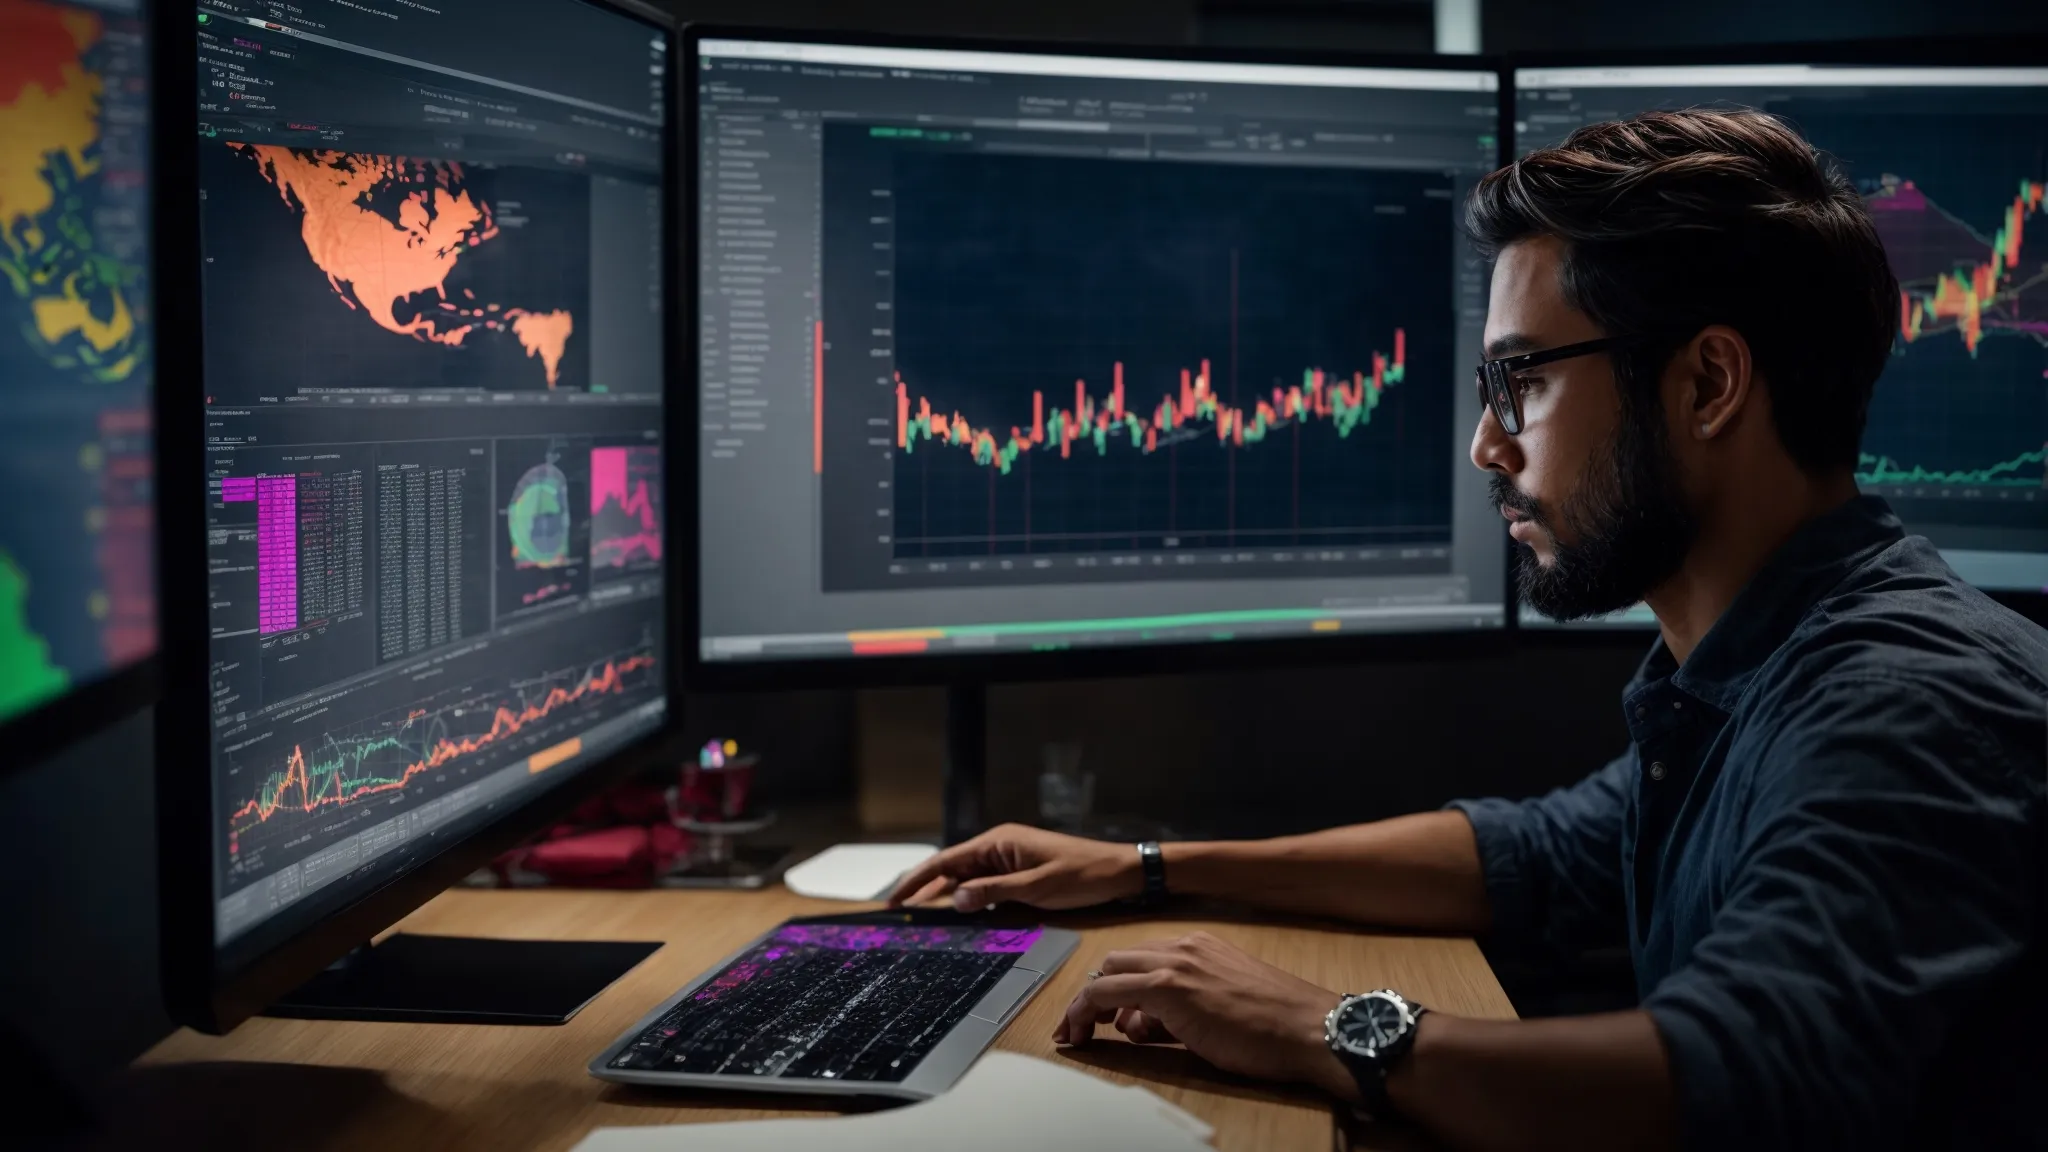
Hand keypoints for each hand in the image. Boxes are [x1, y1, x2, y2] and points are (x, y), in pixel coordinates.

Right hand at [885, 823, 1142, 910]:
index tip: (895, 898)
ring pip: (968, 877)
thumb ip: (994, 892)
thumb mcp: (1036, 887)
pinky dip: (971, 898)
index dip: (917, 879)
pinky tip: (961, 914)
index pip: (946, 860)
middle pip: (952, 868)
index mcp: (998, 842)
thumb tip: (954, 899)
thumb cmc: (1081, 875)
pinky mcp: (1020, 872)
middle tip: (901, 912)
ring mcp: (1009, 859)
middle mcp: (999, 847)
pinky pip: (987, 884)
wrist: (1118, 871)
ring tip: (922, 916)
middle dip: (926, 888)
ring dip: (947, 895)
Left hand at [1054, 931, 1357, 1100]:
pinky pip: (1106, 993)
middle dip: (1094, 992)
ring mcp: (1175, 964)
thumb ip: (1180, 1009)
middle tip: (1084, 1025)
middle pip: (1118, 960)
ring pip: (1108, 972)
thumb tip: (1142, 1024)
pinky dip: (1085, 1011)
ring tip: (1080, 1034)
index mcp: (1200, 947)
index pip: (1142, 958)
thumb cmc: (1276, 1027)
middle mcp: (1184, 947)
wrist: (1308, 1029)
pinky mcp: (1168, 988)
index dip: (1115, 986)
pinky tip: (1081, 1034)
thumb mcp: (1220, 1007)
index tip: (1102, 1015)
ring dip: (1086, 1003)